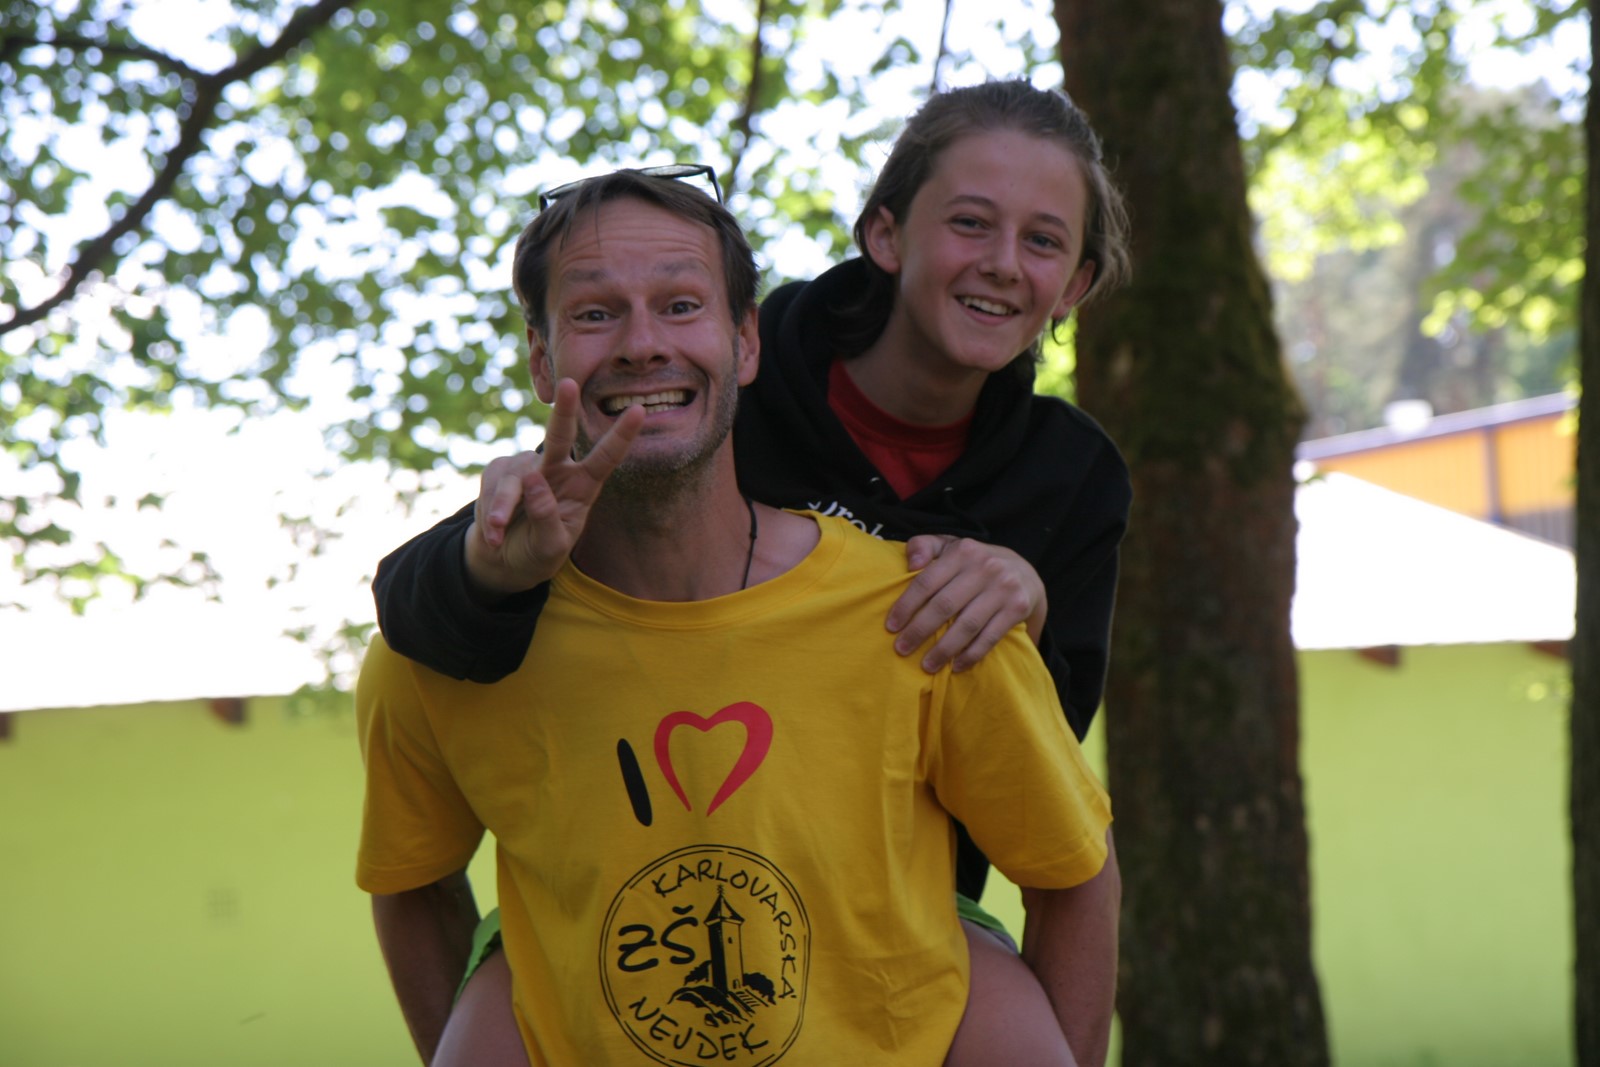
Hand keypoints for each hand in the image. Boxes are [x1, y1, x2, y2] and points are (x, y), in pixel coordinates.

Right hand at [463, 378, 643, 601]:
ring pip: (516, 479)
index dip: (622, 435)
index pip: (606, 458)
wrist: (503, 560)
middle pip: (560, 437)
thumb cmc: (537, 551)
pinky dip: (491, 513)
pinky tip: (494, 534)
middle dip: (563, 410)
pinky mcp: (500, 471)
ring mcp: (527, 467)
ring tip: (498, 531)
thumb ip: (547, 518)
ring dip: (503, 507)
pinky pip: (494, 488)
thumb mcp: (549, 547)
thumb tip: (533, 479)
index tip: (639, 410)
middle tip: (569, 384)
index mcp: (584, 486)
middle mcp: (558, 469)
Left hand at [886, 535, 1046, 672]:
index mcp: (963, 551)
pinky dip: (971, 654)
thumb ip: (925, 546)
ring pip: (967, 625)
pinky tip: (956, 666)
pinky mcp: (1017, 607)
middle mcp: (985, 567)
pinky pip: (990, 637)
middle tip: (902, 649)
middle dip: (919, 630)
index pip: (927, 581)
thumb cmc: (975, 563)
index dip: (906, 605)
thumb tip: (911, 563)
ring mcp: (1003, 588)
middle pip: (944, 605)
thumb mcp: (951, 546)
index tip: (891, 627)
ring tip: (927, 665)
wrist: (1025, 573)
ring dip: (944, 649)